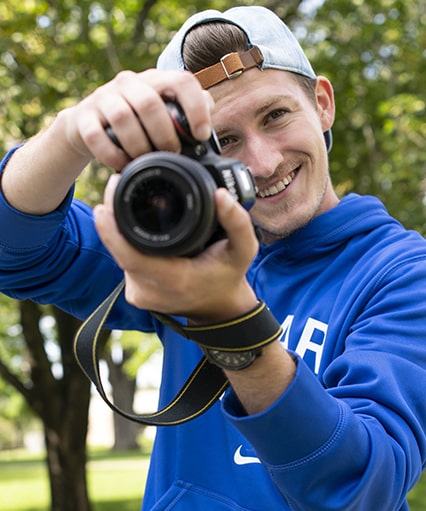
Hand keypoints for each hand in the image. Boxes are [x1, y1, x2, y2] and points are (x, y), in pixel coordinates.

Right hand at [62, 69, 213, 170]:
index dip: (196, 108)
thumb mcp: (161, 113)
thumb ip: (185, 113)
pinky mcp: (83, 118)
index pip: (182, 81)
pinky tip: (123, 165)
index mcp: (155, 80)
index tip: (202, 135)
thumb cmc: (135, 123)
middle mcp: (129, 83)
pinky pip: (96, 136)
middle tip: (171, 153)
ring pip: (122, 117)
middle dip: (164, 135)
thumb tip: (208, 116)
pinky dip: (112, 155)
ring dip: (138, 146)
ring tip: (146, 161)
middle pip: (149, 103)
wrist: (87, 126)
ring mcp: (103, 98)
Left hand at [94, 174, 258, 321]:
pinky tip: (134, 227)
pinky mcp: (135, 295)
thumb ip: (237, 222)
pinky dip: (126, 244)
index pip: (130, 256)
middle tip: (116, 185)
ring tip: (125, 201)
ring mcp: (140, 295)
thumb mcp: (244, 250)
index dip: (111, 231)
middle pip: (119, 251)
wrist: (219, 309)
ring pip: (120, 256)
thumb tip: (220, 194)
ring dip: (119, 230)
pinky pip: (124, 264)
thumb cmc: (228, 276)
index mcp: (174, 279)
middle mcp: (151, 290)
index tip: (104, 203)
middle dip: (111, 219)